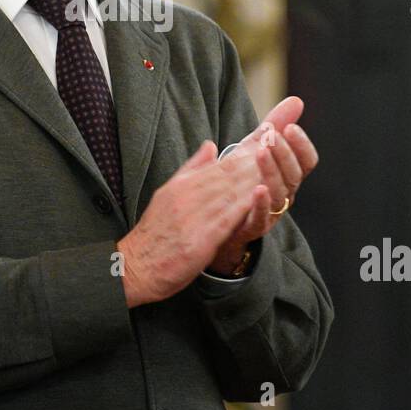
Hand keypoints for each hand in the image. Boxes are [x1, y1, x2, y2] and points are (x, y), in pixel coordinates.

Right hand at [116, 139, 262, 307]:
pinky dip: (242, 207)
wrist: (134, 267)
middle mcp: (186, 197)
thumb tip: (210, 146)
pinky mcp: (197, 241)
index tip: (264, 142)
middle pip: (226, 176)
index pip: (218, 166)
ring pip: (228, 194)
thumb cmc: (154, 234)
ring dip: (252, 180)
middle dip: (253, 161)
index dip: (243, 154)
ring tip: (275, 168)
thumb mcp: (167, 193)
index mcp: (181, 186)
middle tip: (277, 147)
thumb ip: (191, 170)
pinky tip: (258, 200)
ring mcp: (191, 218)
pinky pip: (224, 220)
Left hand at [208, 96, 319, 272]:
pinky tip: (258, 188)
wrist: (217, 218)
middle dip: (285, 154)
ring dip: (273, 171)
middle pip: (295, 175)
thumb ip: (275, 124)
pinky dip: (262, 203)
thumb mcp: (255, 148)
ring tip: (261, 151)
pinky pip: (262, 217)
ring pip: (281, 193)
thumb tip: (297, 100)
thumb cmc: (240, 180)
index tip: (290, 127)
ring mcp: (270, 212)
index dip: (302, 145)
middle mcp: (284, 194)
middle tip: (272, 136)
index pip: (306, 161)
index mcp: (287, 175)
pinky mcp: (252, 227)